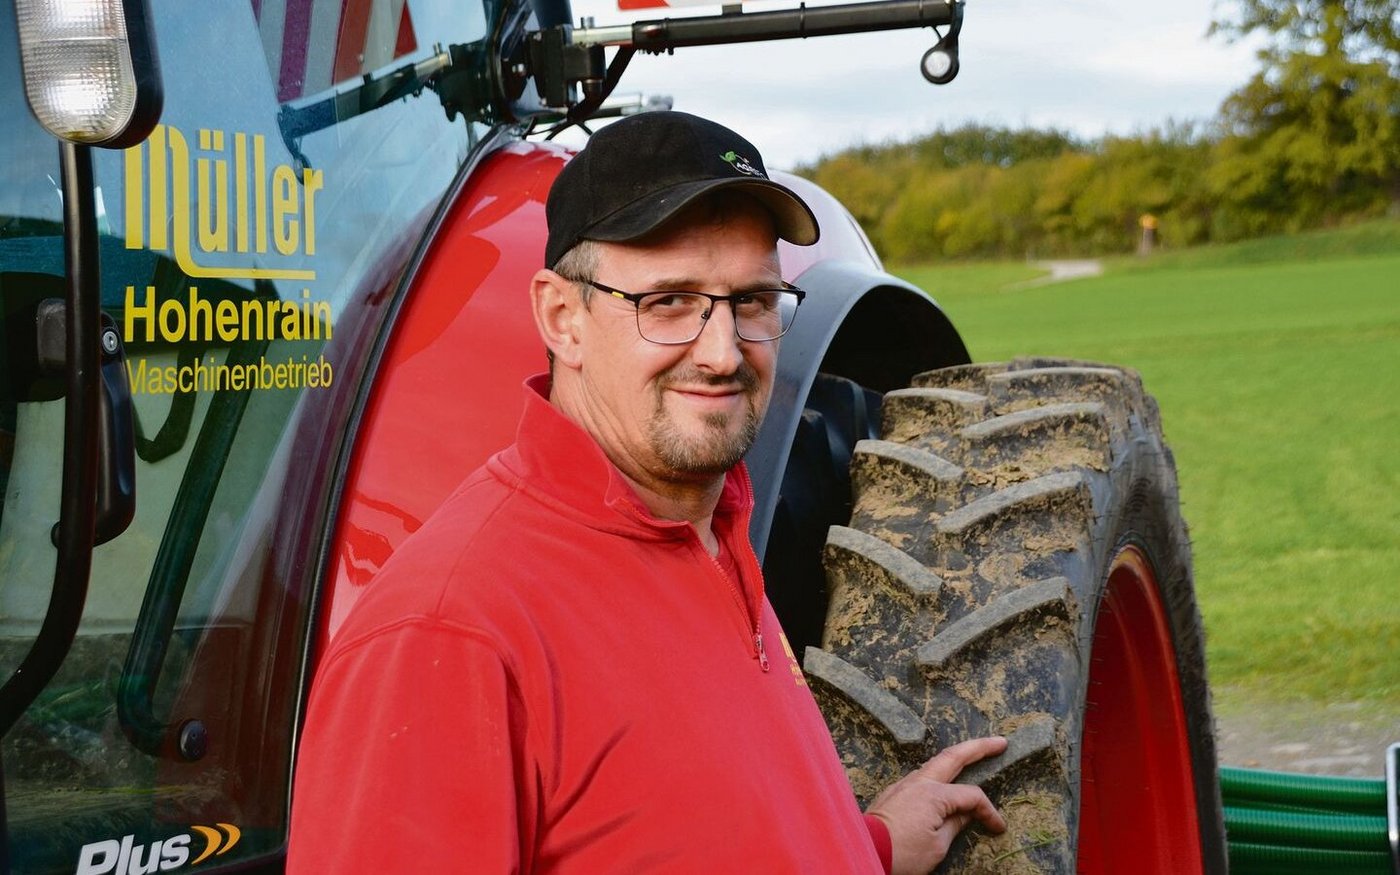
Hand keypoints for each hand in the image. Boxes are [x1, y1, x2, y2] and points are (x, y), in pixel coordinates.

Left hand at [865, 736, 1008, 874]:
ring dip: (956, 757)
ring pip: (935, 764)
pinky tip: (945, 777)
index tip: (998, 827)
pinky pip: (922, 777)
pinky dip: (939, 773)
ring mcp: (903, 784)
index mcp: (934, 794)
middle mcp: (918, 781)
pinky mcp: (893, 793)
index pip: (971, 796)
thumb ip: (954, 824)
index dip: (988, 811)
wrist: (866, 852)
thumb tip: (966, 813)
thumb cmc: (902, 853)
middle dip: (978, 747)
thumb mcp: (937, 845)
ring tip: (974, 753)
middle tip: (1000, 742)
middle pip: (953, 757)